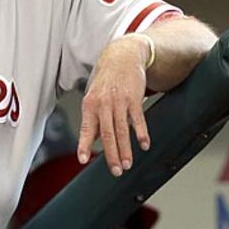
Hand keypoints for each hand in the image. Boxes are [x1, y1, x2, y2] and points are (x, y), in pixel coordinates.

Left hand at [77, 36, 150, 176]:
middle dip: (112, 155)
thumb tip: (93, 141)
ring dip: (126, 149)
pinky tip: (144, 144)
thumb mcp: (94, 97)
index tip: (83, 160)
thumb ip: (95, 120)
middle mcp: (103, 104)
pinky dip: (141, 133)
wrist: (122, 57)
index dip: (84, 145)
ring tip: (128, 164)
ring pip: (122, 130)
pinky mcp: (134, 98)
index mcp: (90, 105)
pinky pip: (138, 119)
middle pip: (107, 134)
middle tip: (116, 171)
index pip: (87, 129)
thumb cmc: (106, 80)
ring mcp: (119, 101)